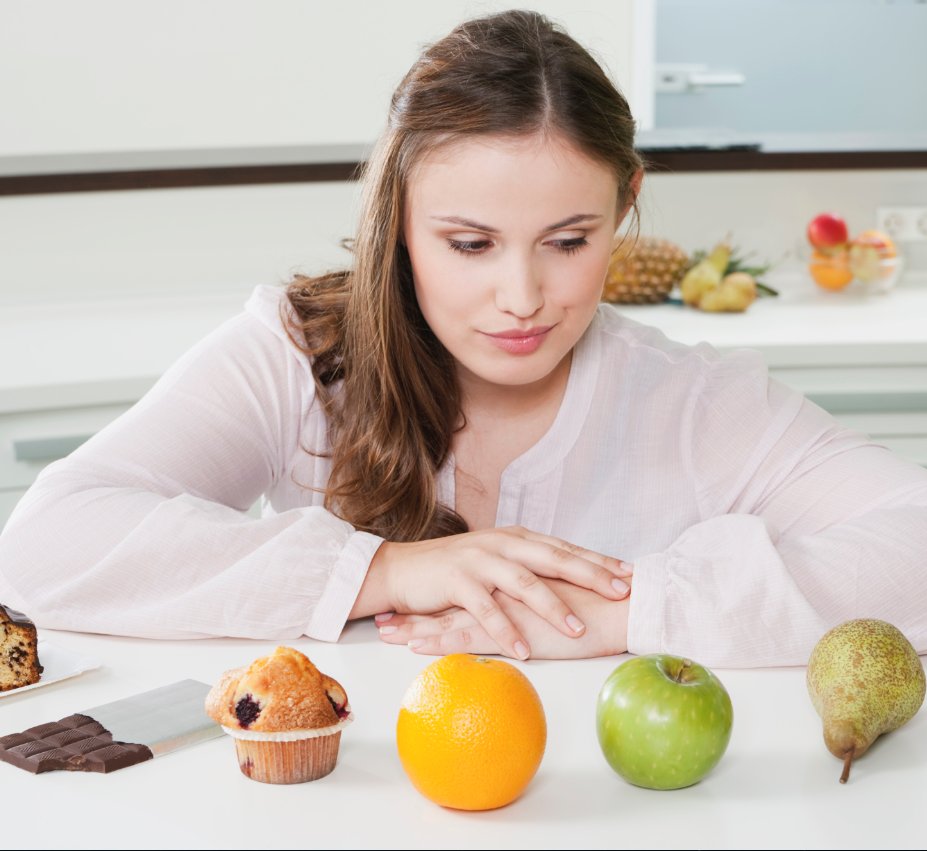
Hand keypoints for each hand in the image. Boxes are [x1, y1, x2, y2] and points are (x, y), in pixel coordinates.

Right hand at [351, 526, 630, 659]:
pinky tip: (523, 650)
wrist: (402, 569)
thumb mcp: (497, 560)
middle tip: (620, 593)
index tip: (631, 574)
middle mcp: (502, 544)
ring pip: (523, 583)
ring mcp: (479, 561)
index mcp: (516, 538)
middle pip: (553, 558)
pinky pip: (486, 609)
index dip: (598, 561)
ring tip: (577, 630)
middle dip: (589, 575)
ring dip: (552, 607)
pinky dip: (506, 630)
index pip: (565, 548)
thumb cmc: (455, 570)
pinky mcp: (456, 581)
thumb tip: (571, 579)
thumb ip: (529, 565)